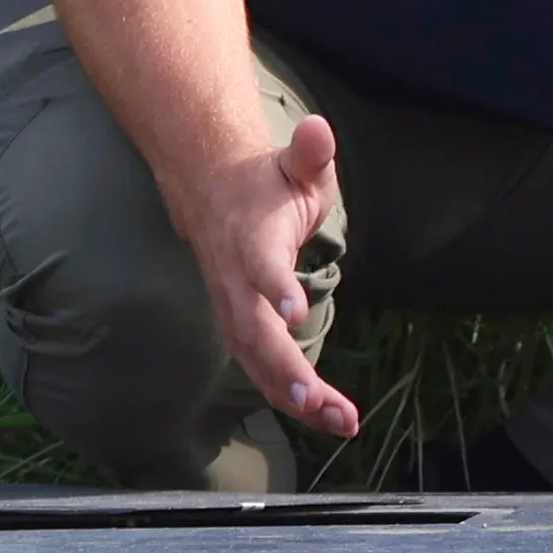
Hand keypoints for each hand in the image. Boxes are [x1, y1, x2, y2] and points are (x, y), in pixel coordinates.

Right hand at [187, 110, 362, 438]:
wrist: (211, 192)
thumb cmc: (266, 183)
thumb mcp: (295, 163)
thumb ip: (310, 153)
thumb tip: (319, 130)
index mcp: (251, 237)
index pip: (259, 265)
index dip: (275, 287)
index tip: (295, 313)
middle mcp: (235, 281)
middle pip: (253, 332)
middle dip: (285, 369)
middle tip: (319, 401)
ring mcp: (233, 309)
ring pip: (256, 362)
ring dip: (295, 396)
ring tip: (341, 422)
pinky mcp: (240, 330)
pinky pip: (262, 371)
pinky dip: (293, 397)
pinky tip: (331, 419)